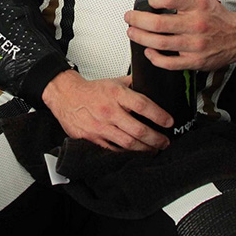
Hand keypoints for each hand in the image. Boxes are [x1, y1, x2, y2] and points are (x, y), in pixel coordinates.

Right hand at [41, 70, 171, 151]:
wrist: (66, 96)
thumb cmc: (91, 91)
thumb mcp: (114, 81)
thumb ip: (133, 84)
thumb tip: (152, 84)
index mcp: (116, 94)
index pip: (143, 105)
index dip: (159, 116)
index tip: (169, 122)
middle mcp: (109, 111)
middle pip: (138, 129)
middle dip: (156, 138)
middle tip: (165, 141)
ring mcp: (100, 126)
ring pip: (128, 143)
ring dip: (145, 149)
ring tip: (154, 149)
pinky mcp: (93, 138)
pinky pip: (114, 150)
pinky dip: (127, 153)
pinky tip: (136, 153)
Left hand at [124, 0, 235, 70]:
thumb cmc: (216, 16)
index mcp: (197, 5)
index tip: (146, 1)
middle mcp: (196, 24)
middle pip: (158, 23)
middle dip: (137, 20)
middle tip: (130, 17)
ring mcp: (195, 44)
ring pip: (160, 43)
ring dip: (140, 38)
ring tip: (133, 32)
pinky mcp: (195, 61)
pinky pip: (169, 63)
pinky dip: (154, 57)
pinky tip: (148, 51)